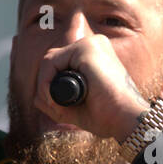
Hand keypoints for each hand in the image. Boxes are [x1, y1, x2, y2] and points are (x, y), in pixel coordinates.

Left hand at [32, 33, 150, 142]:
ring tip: (56, 107)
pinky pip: (51, 63)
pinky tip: (55, 98)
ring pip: (49, 61)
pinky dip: (46, 83)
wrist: (126, 119)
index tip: (56, 108)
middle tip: (54, 108)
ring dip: (44, 86)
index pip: (60, 63)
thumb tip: (36, 97)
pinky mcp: (86, 50)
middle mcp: (94, 44)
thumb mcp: (77, 107)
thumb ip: (57, 101)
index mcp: (96, 54)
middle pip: (53, 60)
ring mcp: (90, 44)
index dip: (50, 86)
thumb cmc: (108, 116)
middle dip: (45, 85)